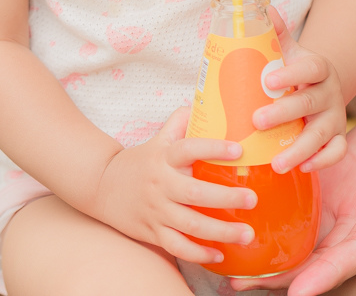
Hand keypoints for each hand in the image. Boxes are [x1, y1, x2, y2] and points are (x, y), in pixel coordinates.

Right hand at [93, 107, 256, 264]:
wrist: (103, 186)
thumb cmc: (142, 160)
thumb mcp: (159, 137)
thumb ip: (181, 120)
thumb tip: (206, 100)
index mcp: (164, 157)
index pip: (189, 149)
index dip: (213, 148)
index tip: (238, 150)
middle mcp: (161, 184)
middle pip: (194, 194)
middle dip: (225, 198)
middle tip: (252, 198)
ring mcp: (157, 210)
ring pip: (189, 226)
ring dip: (220, 232)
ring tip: (247, 233)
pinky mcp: (153, 232)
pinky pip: (177, 247)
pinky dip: (198, 254)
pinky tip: (220, 255)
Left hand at [231, 68, 355, 294]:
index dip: (329, 275)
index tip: (297, 294)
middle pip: (319, 252)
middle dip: (282, 271)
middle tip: (239, 282)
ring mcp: (346, 194)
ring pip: (303, 227)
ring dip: (270, 242)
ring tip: (230, 253)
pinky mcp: (331, 173)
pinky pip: (299, 194)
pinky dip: (274, 205)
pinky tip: (243, 206)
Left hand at [252, 8, 346, 172]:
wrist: (321, 85)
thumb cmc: (296, 69)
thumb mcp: (288, 50)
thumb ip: (276, 32)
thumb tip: (262, 8)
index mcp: (318, 67)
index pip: (310, 68)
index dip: (290, 74)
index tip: (267, 81)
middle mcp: (330, 92)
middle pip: (310, 103)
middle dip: (283, 114)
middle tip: (256, 121)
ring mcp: (336, 116)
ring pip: (322, 134)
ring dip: (299, 149)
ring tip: (276, 163)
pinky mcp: (338, 137)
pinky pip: (337, 152)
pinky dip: (323, 161)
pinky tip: (302, 169)